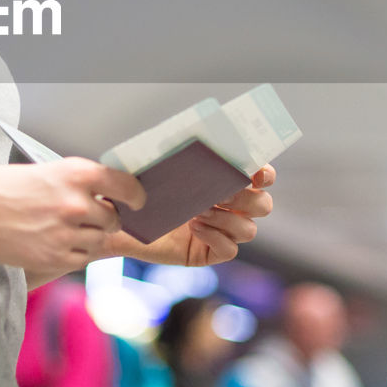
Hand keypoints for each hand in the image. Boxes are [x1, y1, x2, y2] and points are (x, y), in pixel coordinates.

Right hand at [0, 158, 143, 273]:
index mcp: (76, 174)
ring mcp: (68, 234)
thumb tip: (104, 194)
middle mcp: (77, 203)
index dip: (136, 196)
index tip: (137, 201)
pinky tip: (54, 243)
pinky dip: (74, 253)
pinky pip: (82, 259)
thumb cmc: (1, 186)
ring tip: (63, 229)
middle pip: (114, 218)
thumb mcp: (45, 171)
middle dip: (105, 218)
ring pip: (99, 240)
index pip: (126, 186)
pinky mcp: (56, 258)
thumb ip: (77, 183)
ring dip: (88, 237)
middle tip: (87, 216)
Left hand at [110, 165, 273, 266]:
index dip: (265, 174)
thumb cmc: (142, 188)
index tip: (256, 173)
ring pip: (249, 230)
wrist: (120, 220)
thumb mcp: (159, 165)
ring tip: (198, 212)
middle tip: (220, 194)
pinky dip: (217, 239)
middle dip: (245, 199)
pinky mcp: (209, 252)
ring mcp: (222, 231)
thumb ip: (179, 151)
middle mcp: (230, 207)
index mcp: (225, 181)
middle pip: (263, 205)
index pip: (262, 176)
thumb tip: (191, 134)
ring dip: (226, 219)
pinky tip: (194, 228)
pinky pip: (230, 250)